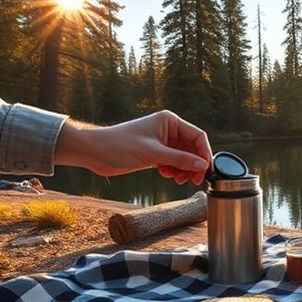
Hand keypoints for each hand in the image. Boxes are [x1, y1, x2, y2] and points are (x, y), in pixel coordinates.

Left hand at [55, 111, 212, 184]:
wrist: (95, 152)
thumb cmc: (120, 145)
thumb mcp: (153, 154)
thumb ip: (180, 159)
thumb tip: (202, 165)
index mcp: (170, 121)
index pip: (197, 136)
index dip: (204, 153)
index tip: (206, 170)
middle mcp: (168, 130)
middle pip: (192, 148)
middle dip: (194, 164)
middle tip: (194, 180)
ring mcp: (162, 141)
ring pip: (184, 157)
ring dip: (184, 169)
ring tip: (177, 179)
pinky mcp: (155, 153)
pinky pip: (173, 162)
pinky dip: (174, 170)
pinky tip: (167, 175)